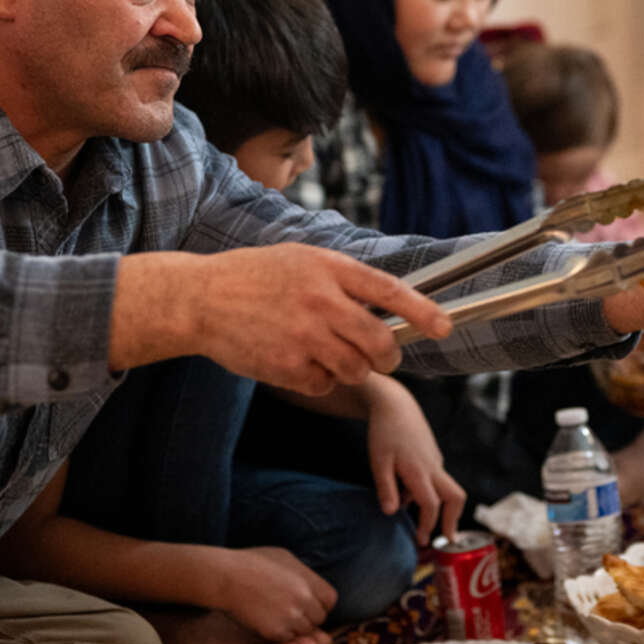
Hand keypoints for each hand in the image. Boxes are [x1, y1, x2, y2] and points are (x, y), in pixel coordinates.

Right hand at [113, 244, 452, 393]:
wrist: (199, 299)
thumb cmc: (255, 276)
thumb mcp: (303, 259)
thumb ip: (344, 279)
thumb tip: (390, 305)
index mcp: (329, 269)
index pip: (389, 292)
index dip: (422, 311)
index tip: (444, 327)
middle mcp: (321, 302)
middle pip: (380, 343)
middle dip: (388, 356)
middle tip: (382, 357)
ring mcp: (304, 336)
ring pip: (356, 369)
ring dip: (352, 368)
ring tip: (326, 352)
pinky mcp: (286, 366)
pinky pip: (325, 384)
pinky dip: (320, 380)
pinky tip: (299, 361)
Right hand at [211, 544, 336, 643]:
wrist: (228, 577)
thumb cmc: (254, 562)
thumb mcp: (285, 558)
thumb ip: (303, 574)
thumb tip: (311, 584)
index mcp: (308, 581)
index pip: (330, 600)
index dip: (321, 603)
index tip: (310, 602)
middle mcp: (304, 600)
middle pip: (319, 618)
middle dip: (309, 617)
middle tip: (292, 611)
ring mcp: (291, 617)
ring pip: (304, 631)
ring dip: (295, 627)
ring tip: (278, 615)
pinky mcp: (275, 631)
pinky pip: (287, 639)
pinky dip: (281, 635)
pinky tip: (268, 622)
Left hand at [365, 379, 465, 544]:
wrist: (396, 404)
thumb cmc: (384, 432)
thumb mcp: (378, 462)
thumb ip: (385, 488)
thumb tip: (392, 513)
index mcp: (420, 471)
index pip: (432, 505)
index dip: (428, 524)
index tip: (421, 540)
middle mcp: (433, 467)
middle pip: (455, 497)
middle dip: (453, 519)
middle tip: (446, 538)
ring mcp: (435, 461)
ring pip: (447, 488)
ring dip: (439, 507)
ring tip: (420, 521)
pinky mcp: (432, 456)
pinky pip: (435, 479)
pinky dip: (428, 492)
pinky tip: (406, 495)